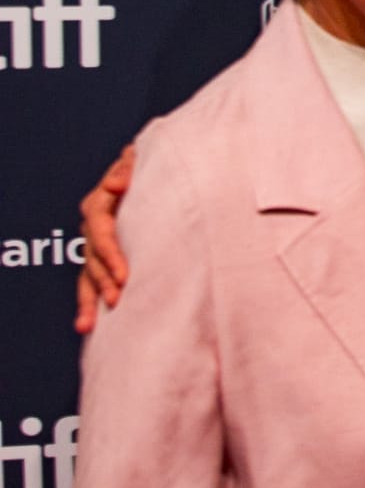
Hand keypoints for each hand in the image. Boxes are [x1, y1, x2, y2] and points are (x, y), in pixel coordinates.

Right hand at [73, 144, 134, 333]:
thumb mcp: (142, 162)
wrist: (155, 176)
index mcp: (100, 203)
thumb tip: (115, 187)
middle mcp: (93, 226)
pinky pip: (90, 283)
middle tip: (118, 297)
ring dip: (92, 298)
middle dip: (105, 279)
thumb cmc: (152, 168)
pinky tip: (86, 326)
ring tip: (91, 323)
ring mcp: (95, 244)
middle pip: (94, 256)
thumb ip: (129, 168)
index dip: (110, 253)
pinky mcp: (102, 260)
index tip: (123, 274)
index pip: (101, 231)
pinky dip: (87, 304)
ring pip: (88, 274)